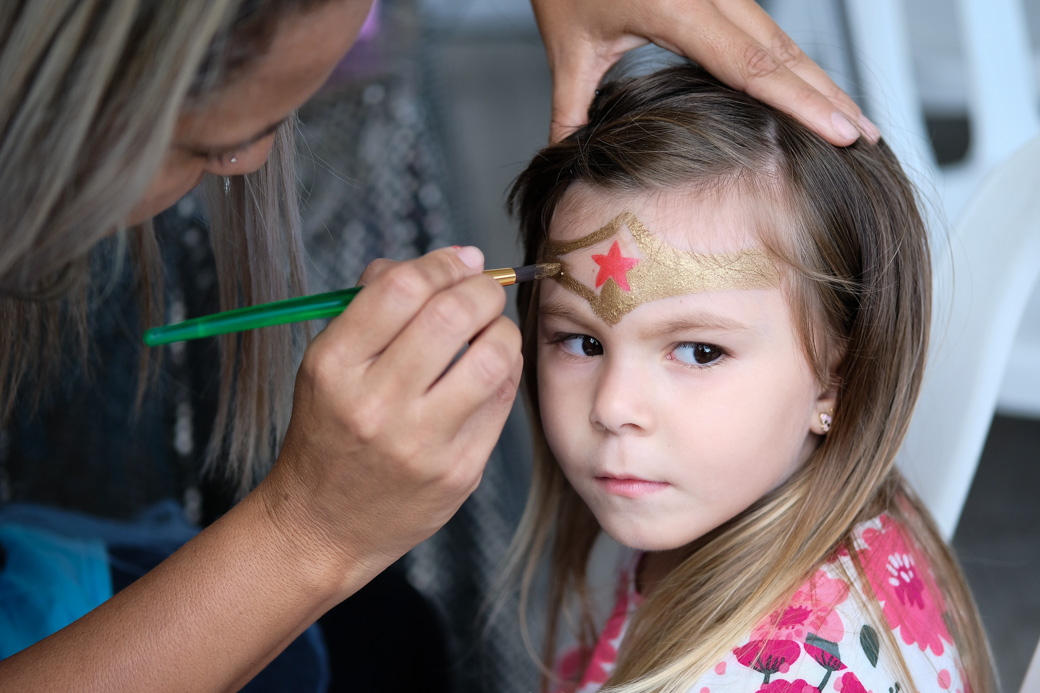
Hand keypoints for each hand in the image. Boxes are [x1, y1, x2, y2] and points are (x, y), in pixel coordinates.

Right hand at [261, 246, 521, 585]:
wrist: (322, 525)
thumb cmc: (329, 432)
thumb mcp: (326, 364)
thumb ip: (371, 305)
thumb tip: (439, 261)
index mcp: (335, 366)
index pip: (402, 288)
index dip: (443, 263)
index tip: (462, 261)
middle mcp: (375, 404)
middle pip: (452, 315)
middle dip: (483, 289)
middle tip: (484, 290)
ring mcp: (420, 443)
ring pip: (491, 357)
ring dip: (502, 329)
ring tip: (491, 329)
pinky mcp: (457, 472)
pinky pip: (501, 401)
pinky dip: (505, 371)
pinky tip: (491, 368)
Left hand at [531, 0, 878, 145]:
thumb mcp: (567, 44)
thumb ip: (572, 106)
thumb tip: (566, 157)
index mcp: (675, 5)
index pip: (752, 63)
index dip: (801, 101)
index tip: (839, 131)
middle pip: (783, 51)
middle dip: (827, 96)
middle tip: (865, 137)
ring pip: (781, 37)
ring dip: (816, 80)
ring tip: (850, 119)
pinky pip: (763, 25)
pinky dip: (789, 62)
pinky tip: (807, 87)